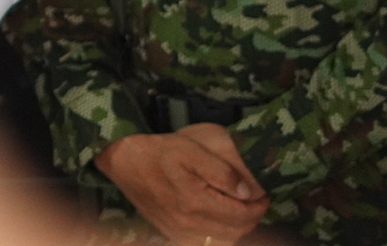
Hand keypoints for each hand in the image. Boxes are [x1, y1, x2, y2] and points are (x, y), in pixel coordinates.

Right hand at [94, 127, 268, 244]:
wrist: (123, 160)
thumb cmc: (159, 150)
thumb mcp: (192, 149)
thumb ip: (223, 171)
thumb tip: (247, 193)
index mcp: (196, 203)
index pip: (242, 215)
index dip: (259, 206)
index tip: (263, 194)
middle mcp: (188, 224)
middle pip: (236, 232)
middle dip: (251, 218)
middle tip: (255, 201)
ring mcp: (179, 232)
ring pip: (223, 241)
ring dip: (238, 229)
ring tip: (240, 210)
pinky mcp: (171, 233)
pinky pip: (205, 243)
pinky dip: (220, 235)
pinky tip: (220, 220)